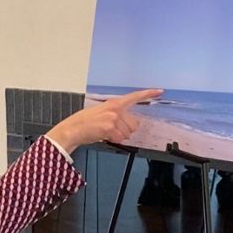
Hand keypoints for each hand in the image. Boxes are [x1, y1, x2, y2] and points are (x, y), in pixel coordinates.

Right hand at [46, 89, 163, 152]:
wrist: (73, 129)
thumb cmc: (85, 122)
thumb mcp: (101, 112)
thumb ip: (117, 114)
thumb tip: (130, 124)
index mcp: (114, 103)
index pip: (134, 96)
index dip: (148, 94)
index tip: (159, 91)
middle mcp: (115, 109)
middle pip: (134, 124)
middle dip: (126, 130)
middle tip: (112, 129)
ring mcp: (113, 118)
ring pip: (127, 133)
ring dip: (118, 136)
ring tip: (105, 132)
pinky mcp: (110, 128)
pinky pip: (120, 139)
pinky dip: (113, 140)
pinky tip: (103, 136)